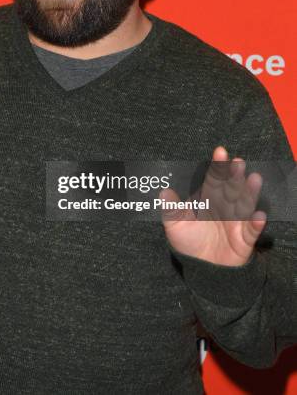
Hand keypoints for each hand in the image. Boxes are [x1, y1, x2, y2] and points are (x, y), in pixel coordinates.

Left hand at [161, 147, 266, 265]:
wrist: (202, 269)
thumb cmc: (189, 243)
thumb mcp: (176, 226)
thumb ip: (172, 210)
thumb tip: (163, 192)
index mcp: (209, 200)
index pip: (214, 179)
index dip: (217, 166)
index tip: (220, 151)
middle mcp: (225, 207)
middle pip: (231, 188)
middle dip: (234, 175)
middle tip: (238, 162)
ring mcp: (236, 222)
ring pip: (245, 204)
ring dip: (249, 192)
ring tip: (254, 178)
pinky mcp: (244, 239)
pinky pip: (251, 230)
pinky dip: (255, 224)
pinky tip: (259, 215)